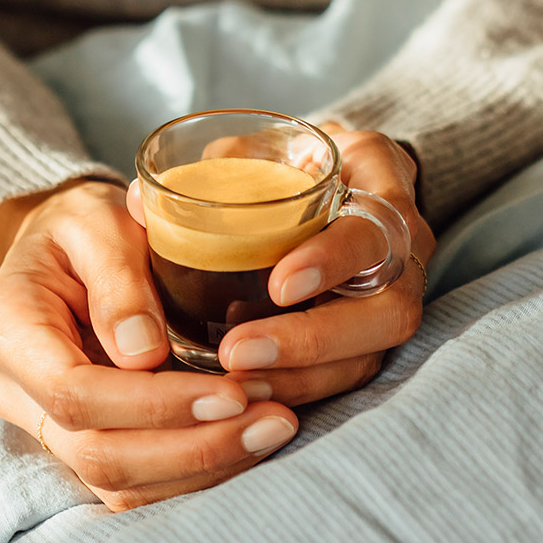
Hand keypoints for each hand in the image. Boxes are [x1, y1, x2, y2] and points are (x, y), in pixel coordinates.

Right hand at [0, 180, 298, 511]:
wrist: (67, 250)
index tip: (232, 390)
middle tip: (272, 418)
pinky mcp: (85, 441)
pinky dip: (195, 472)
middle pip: (99, 453)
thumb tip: (143, 354)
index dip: (155, 403)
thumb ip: (117, 278)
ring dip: (203, 466)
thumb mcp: (96, 221)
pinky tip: (247, 441)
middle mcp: (18, 393)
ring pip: (119, 482)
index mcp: (9, 332)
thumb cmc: (82, 227)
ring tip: (273, 429)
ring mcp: (48, 426)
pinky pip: (136, 483)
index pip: (74, 392)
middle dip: (193, 447)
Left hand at [127, 125, 433, 404]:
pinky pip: (345, 376)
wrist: (340, 182)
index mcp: (382, 187)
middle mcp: (404, 251)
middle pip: (389, 314)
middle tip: (236, 352)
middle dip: (313, 341)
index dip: (332, 262)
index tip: (277, 284)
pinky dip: (296, 389)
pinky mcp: (369, 339)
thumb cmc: (294, 161)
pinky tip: (245, 396)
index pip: (374, 230)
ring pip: (368, 357)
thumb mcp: (266, 146)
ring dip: (299, 378)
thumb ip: (213, 169)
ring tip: (231, 384)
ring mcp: (391, 301)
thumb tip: (138, 202)